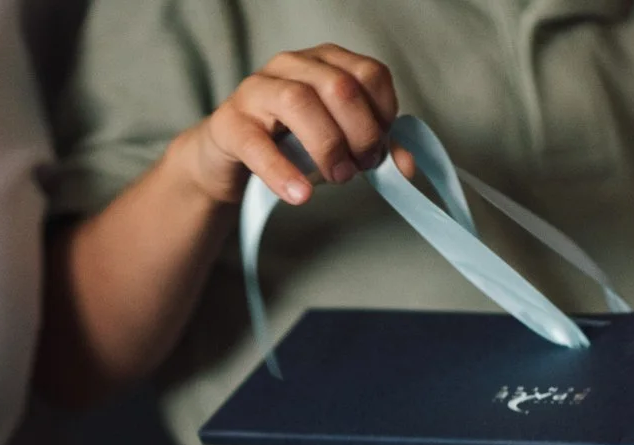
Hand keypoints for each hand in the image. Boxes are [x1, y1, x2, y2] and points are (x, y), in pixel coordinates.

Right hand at [177, 45, 399, 207]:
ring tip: (337, 178)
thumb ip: (371, 147)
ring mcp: (256, 89)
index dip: (383, 114)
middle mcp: (291, 65)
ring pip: (300, 103)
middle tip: (360, 169)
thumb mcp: (335, 140)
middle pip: (339, 87)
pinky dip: (282, 172)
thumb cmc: (287, 143)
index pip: (369, 74)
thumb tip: (407, 168)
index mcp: (324, 61)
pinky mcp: (228, 122)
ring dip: (328, 146)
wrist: (227, 157)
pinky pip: (257, 144)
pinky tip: (300, 194)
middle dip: (359, 133)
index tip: (380, 149)